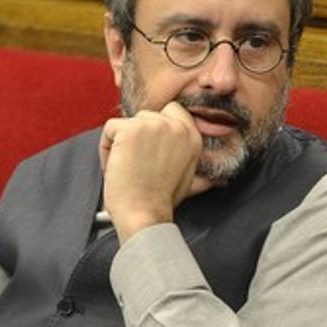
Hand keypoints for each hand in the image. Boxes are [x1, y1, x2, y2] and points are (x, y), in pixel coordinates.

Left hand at [98, 103, 208, 241]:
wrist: (145, 214)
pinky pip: (109, 129)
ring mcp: (154, 125)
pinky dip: (106, 149)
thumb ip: (204, 174)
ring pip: (127, 122)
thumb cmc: (161, 201)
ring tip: (127, 168)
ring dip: (120, 144)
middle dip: (137, 138)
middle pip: (146, 116)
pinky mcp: (130, 129)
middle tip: (138, 164)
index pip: (172, 111)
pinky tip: (117, 167)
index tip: (150, 150)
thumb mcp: (190, 182)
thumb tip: (219, 180)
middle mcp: (176, 127)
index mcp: (193, 136)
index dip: (155, 129)